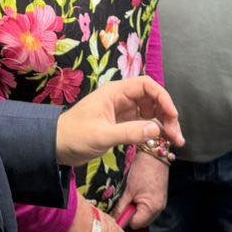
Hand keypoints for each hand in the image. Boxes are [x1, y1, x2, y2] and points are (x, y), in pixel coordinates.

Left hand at [57, 76, 182, 166]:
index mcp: (115, 92)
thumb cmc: (74, 136)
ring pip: (150, 112)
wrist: (56, 146)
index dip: (163, 98)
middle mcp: (120, 99)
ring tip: (174, 141)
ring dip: (163, 124)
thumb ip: (129, 132)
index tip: (172, 116)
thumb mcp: (102, 135)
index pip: (146, 85)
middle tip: (176, 136)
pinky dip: (154, 131)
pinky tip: (162, 142)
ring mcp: (122, 112)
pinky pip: (143, 124)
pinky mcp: (121, 125)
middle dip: (167, 114)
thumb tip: (157, 129)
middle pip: (152, 99)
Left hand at [115, 150, 168, 228]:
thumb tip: (112, 218)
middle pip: (140, 221)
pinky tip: (135, 192)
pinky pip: (148, 206)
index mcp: (152, 208)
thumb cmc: (142, 169)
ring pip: (144, 214)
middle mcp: (159, 208)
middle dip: (129, 214)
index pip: (134, 224)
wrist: (154, 153)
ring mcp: (161, 202)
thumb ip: (120, 207)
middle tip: (121, 202)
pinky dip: (140, 203)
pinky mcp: (160, 196)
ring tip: (128, 195)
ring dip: (134, 208)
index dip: (124, 219)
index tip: (116, 211)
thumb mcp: (127, 189)